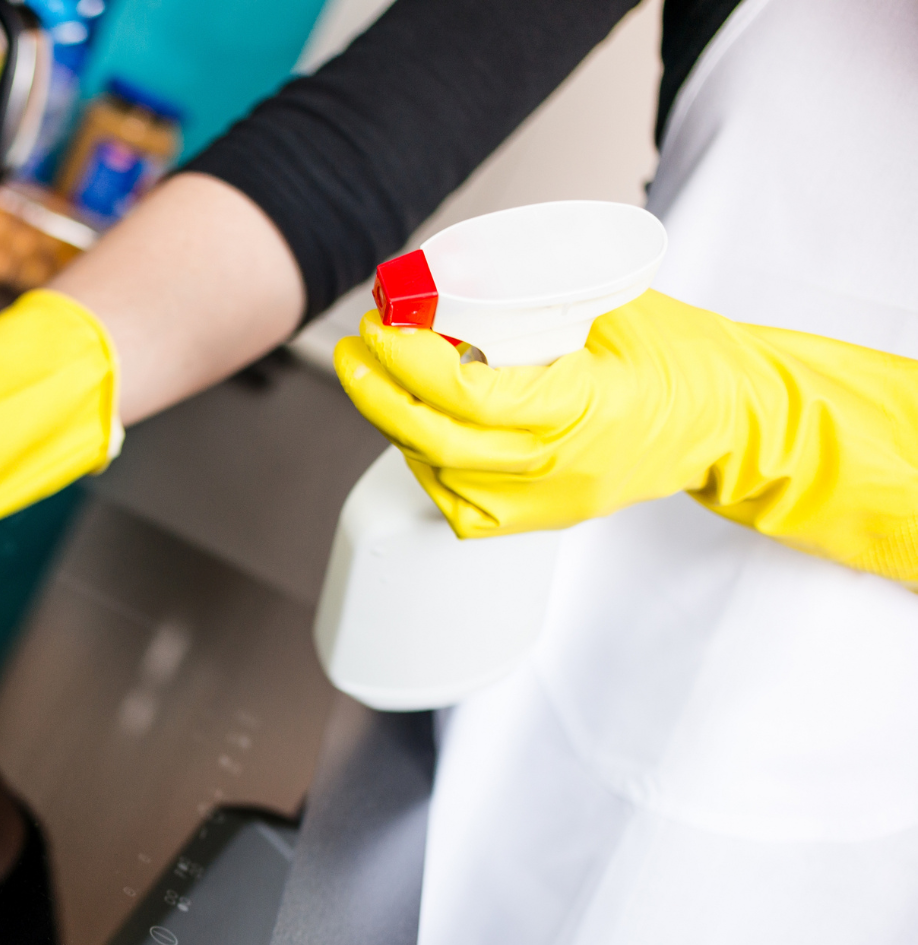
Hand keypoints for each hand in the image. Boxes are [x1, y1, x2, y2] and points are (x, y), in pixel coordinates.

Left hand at [334, 290, 917, 582]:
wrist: (739, 419)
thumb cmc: (688, 355)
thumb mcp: (618, 304)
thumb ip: (538, 299)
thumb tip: (446, 280)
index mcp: (589, 405)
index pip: (472, 394)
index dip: (412, 362)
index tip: (379, 326)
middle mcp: (566, 465)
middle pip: (441, 441)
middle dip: (380, 394)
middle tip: (352, 351)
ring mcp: (555, 500)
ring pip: (444, 476)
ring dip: (399, 426)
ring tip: (378, 377)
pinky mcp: (549, 517)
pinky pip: (465, 507)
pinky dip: (428, 466)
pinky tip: (416, 429)